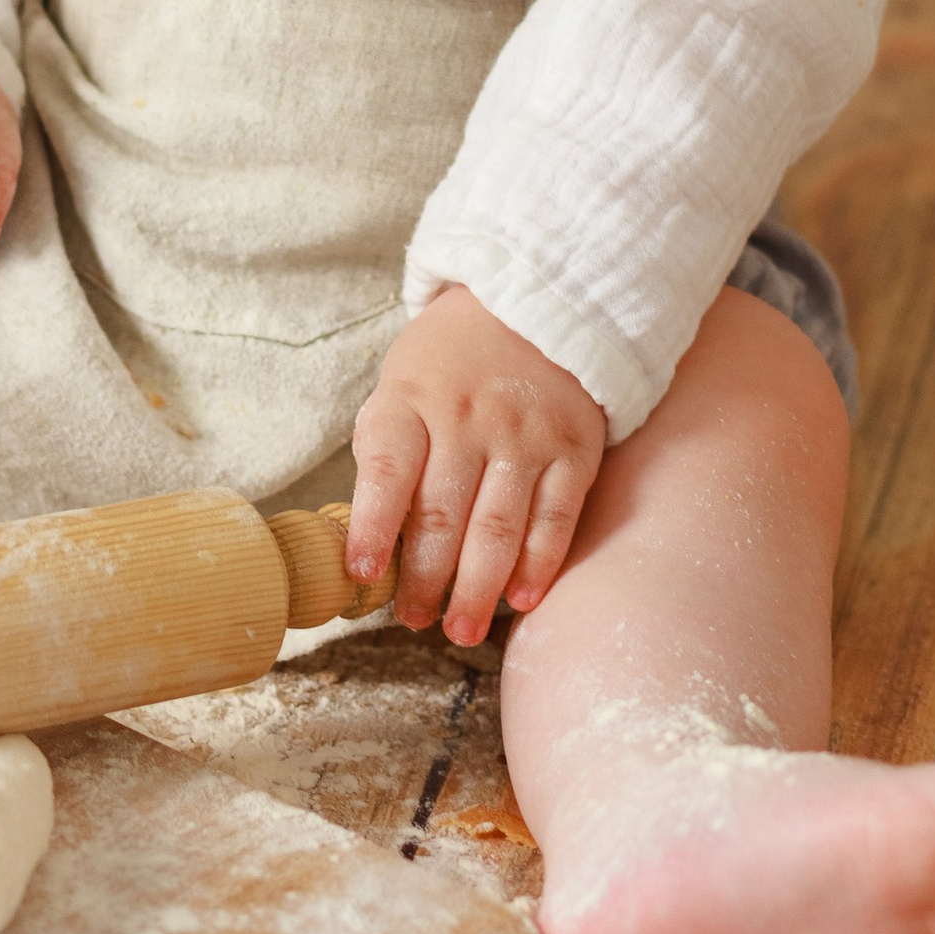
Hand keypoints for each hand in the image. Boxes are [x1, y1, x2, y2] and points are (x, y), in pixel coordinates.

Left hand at [344, 286, 606, 645]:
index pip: (387, 470)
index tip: (360, 575)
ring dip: (477, 588)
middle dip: (424, 579)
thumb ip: (388, 451)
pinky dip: (538, 566)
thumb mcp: (402, 383)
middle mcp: (469, 417)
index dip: (371, 527)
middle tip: (412, 620)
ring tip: (459, 631)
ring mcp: (526, 434)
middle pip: (443, 513)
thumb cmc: (451, 361)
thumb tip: (370, 539)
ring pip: (498, 526)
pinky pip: (556, 518)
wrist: (535, 302)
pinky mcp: (574, 448)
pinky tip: (520, 600)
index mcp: (413, 398)